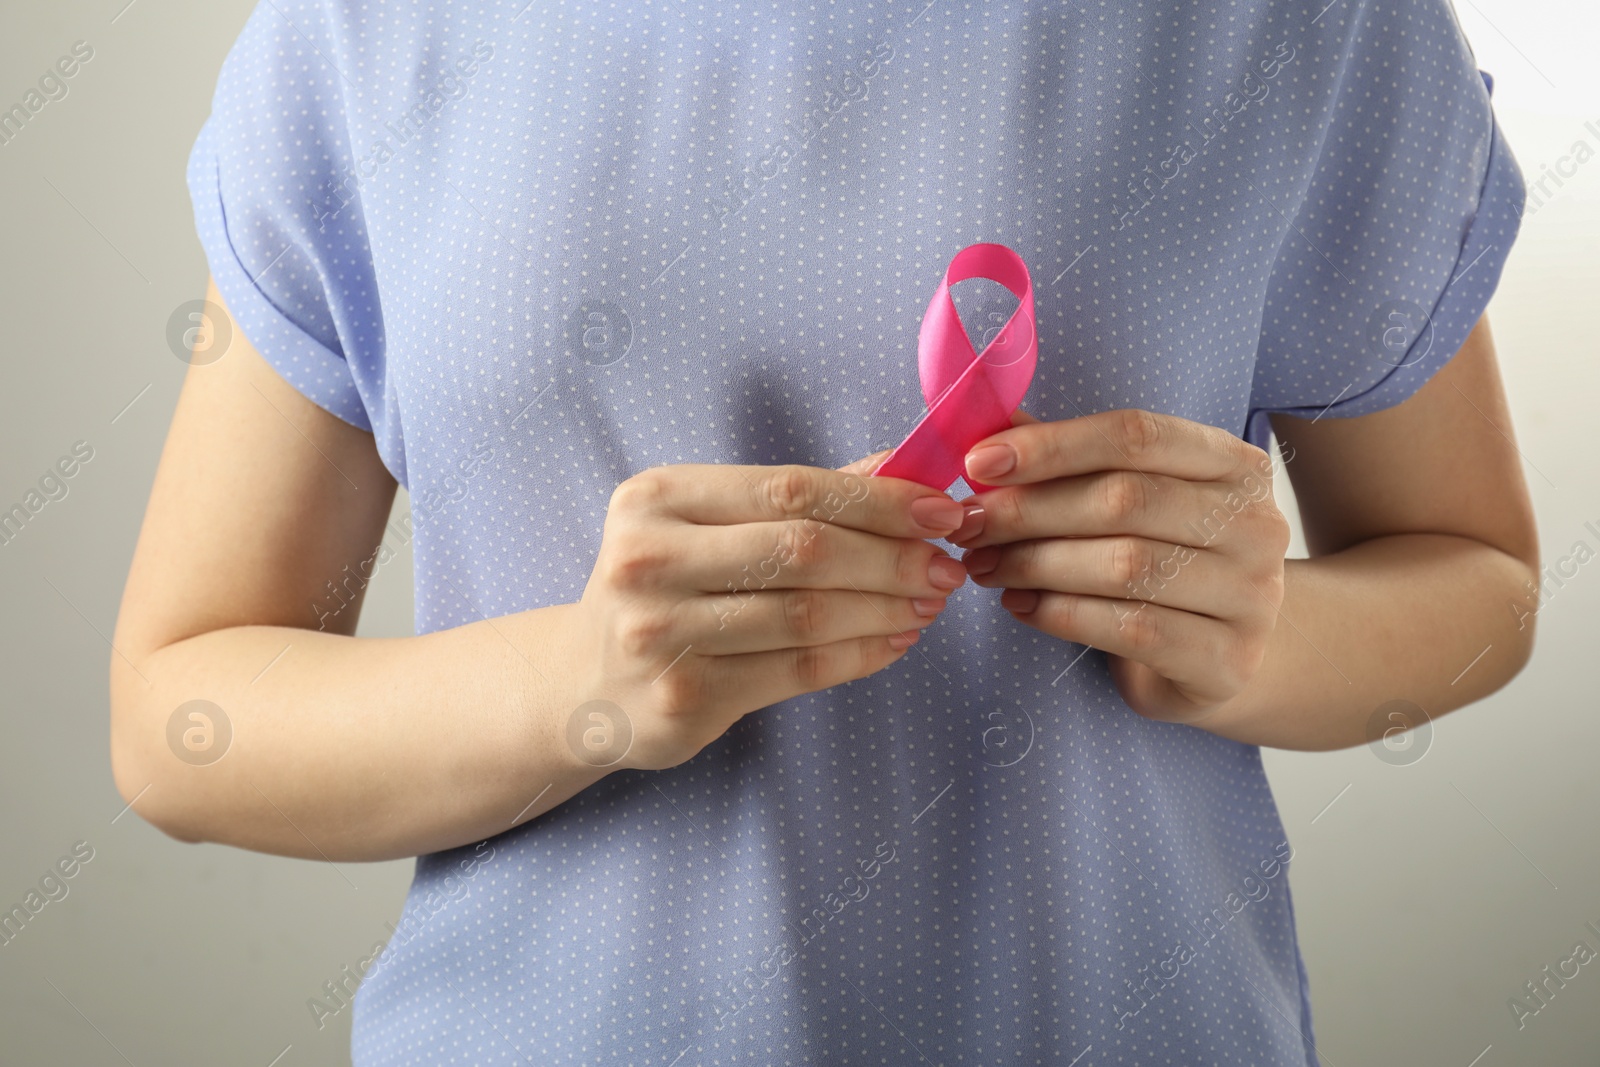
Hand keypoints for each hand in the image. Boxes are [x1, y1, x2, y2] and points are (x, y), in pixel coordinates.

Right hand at [573, 459, 967, 769]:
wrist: (583, 684)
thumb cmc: (666, 588)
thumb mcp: (710, 524)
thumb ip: (800, 497)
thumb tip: (903, 464)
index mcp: (657, 497)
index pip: (790, 489)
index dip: (878, 499)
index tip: (941, 510)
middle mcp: (649, 560)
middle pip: (802, 551)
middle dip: (892, 558)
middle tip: (947, 567)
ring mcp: (660, 634)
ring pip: (806, 616)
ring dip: (886, 609)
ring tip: (929, 604)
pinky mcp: (683, 698)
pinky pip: (797, 671)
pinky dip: (861, 655)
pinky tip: (895, 641)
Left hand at [951, 409, 1290, 722]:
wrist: (1225, 657)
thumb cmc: (1165, 561)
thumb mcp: (1131, 500)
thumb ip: (1070, 461)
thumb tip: (990, 421)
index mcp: (1235, 464)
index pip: (1138, 435)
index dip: (1053, 445)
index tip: (979, 462)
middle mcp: (1256, 523)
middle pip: (1126, 500)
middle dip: (1030, 511)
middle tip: (968, 525)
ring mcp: (1251, 595)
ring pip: (1125, 566)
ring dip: (1036, 564)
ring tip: (984, 567)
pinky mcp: (1229, 660)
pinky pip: (1131, 628)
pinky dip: (1062, 614)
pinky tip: (1021, 606)